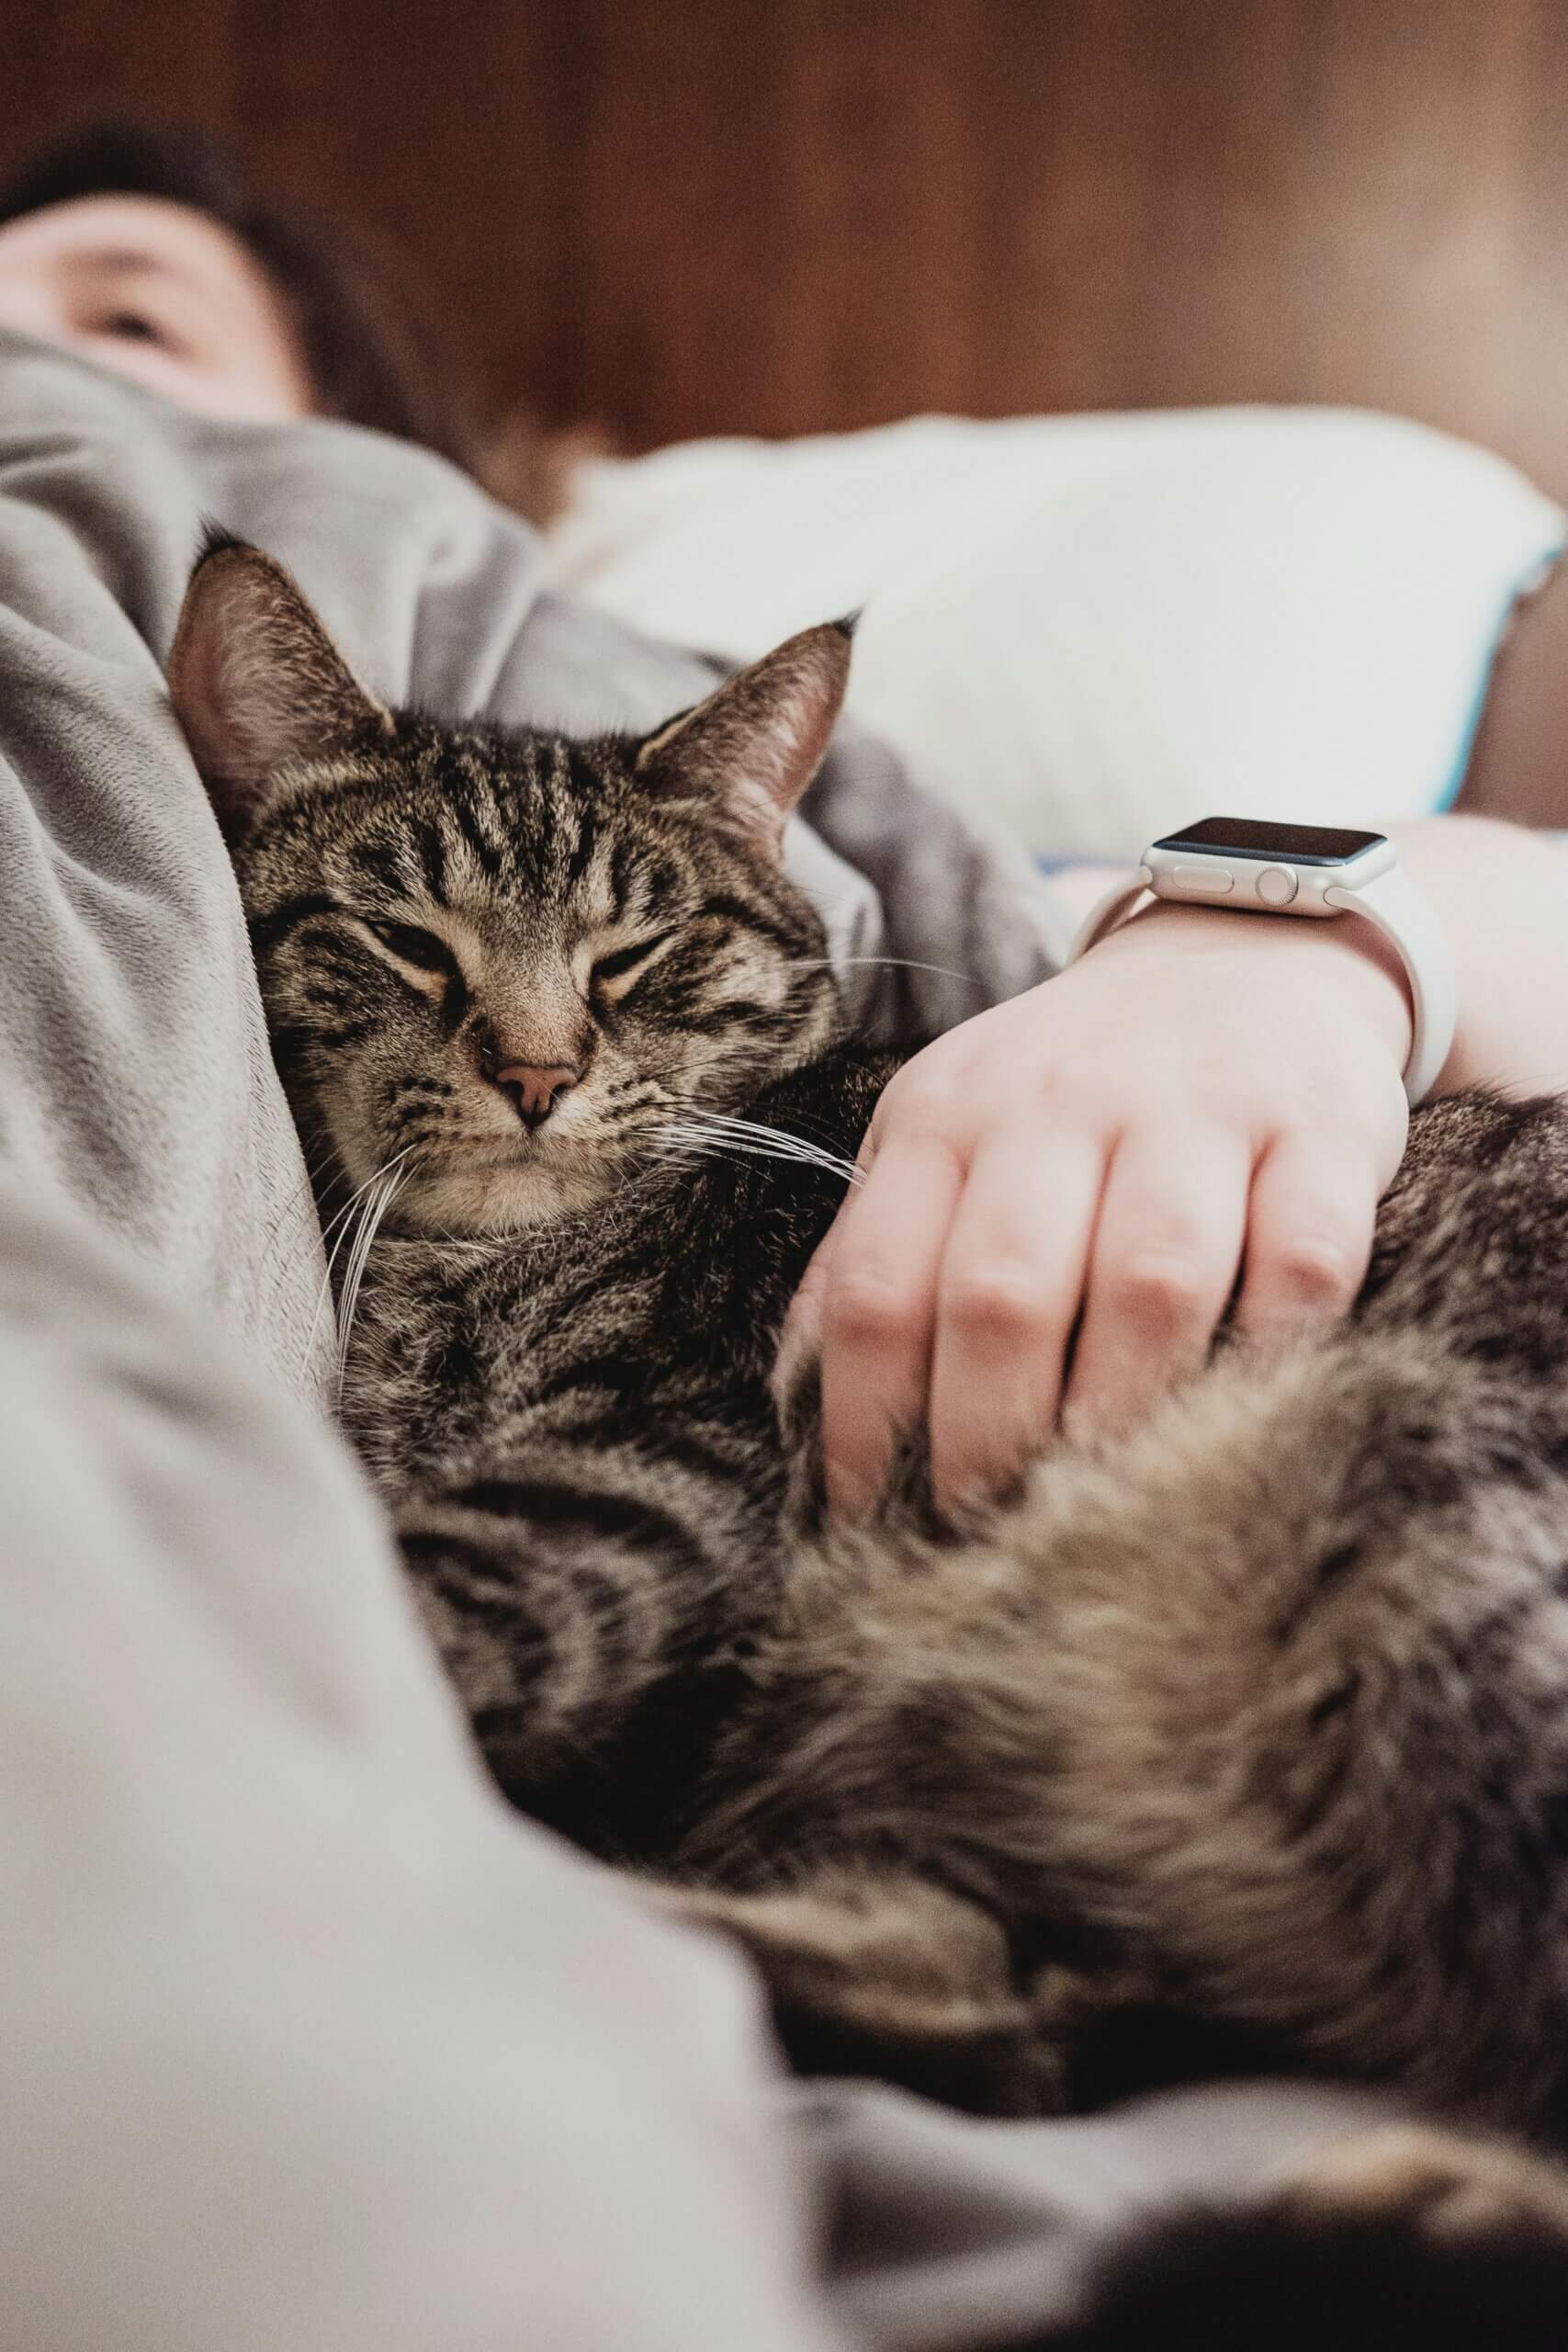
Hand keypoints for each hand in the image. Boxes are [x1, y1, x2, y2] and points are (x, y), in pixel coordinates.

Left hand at [778, 902, 1412, 1516]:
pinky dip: (1274, 1349)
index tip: (867, 1522)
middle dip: (985, 1440)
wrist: (1249, 947)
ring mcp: (1197, 1111)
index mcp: (946, 1118)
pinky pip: (1301, 1259)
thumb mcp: (950, 1134)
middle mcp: (1060, 1104)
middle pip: (1001, 1294)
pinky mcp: (1322, 1129)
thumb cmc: (1075, 1087)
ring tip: (1104, 1506)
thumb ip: (880, 1252)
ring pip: (1149, 1282)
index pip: (877, 1286)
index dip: (860, 1422)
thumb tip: (803, 1409)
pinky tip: (1248, 1413)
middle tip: (988, 1537)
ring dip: (1122, 1414)